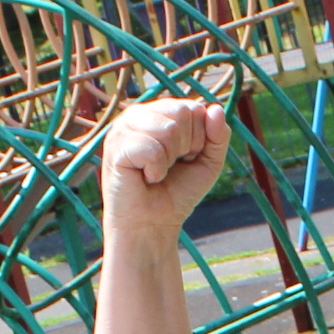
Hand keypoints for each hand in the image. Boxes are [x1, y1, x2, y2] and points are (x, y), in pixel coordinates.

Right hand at [99, 98, 229, 246]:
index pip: (194, 108)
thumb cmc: (176, 191)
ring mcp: (124, 128)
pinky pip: (152, 149)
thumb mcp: (208, 162)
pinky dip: (156, 171)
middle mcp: (139, 114)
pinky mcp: (115, 147)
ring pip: (168, 130)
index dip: (199, 139)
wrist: (152, 225)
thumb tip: (215, 109)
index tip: (185, 158)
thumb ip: (218, 135)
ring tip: (156, 172)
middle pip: (182, 113)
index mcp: (159, 112)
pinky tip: (144, 178)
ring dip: (170, 159)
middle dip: (186, 147)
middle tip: (170, 166)